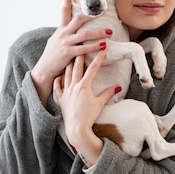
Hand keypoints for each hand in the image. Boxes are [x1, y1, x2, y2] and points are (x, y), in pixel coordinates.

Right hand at [31, 0, 112, 105]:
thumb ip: (64, 34)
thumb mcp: (56, 41)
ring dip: (99, 32)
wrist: (44, 70)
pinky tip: (104, 46)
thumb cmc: (53, 56)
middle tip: (102, 11)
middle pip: (78, 19)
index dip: (66, 1)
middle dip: (90, 15)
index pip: (63, 12)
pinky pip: (84, 49)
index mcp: (60, 30)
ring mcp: (65, 43)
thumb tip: (71, 28)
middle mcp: (63, 34)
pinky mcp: (68, 53)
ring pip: (85, 34)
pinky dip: (95, 47)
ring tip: (110, 31)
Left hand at [53, 48, 120, 166]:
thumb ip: (108, 93)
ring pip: (66, 74)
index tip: (102, 49)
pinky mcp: (61, 99)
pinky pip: (57, 87)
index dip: (98, 58)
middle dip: (80, 55)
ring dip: (68, 64)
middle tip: (82, 45)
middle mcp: (74, 86)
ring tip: (70, 57)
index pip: (92, 68)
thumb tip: (117, 87)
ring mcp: (66, 92)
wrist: (76, 128)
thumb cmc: (89, 116)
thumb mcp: (100, 103)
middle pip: (76, 67)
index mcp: (84, 86)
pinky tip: (58, 76)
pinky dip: (58, 80)